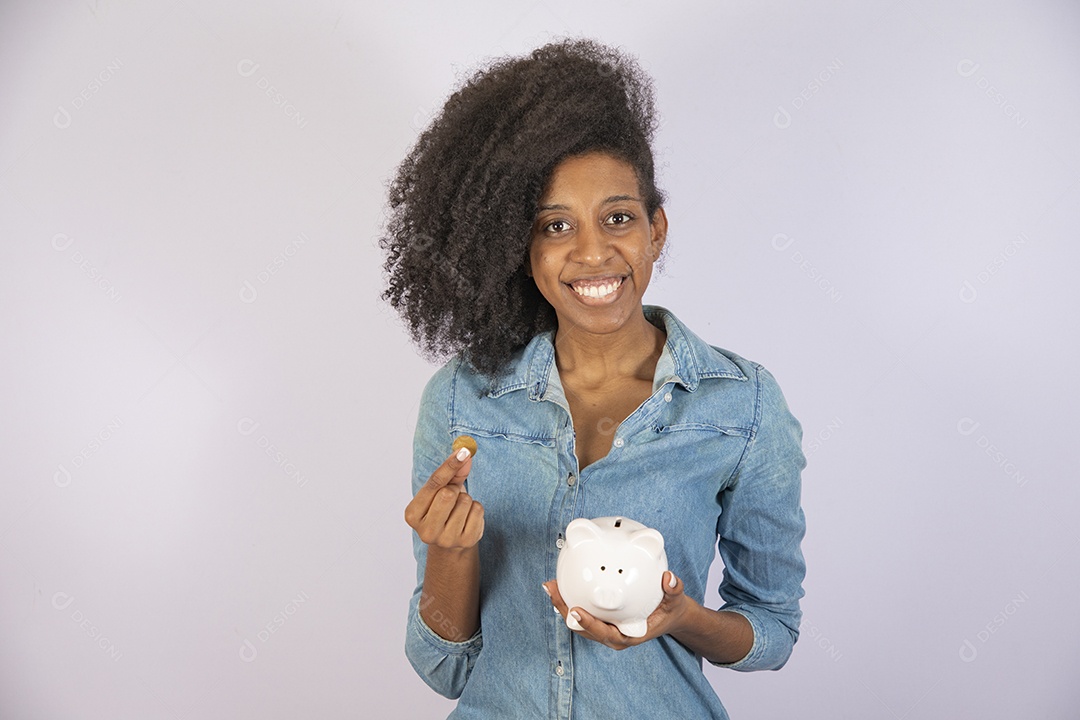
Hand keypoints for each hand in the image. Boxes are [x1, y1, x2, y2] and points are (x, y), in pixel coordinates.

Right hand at [404, 447, 483, 549]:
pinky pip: (478, 511)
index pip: (433, 484)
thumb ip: (451, 473)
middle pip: (448, 493)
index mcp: (412, 515)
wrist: (451, 542)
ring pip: (465, 501)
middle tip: (452, 496)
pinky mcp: (466, 541)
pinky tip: (467, 518)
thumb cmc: (442, 510)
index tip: (463, 452)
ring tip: (459, 509)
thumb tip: (465, 454)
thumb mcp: (440, 491)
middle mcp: (426, 531)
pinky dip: (476, 509)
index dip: (449, 466)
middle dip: (454, 489)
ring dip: (466, 499)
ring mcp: (446, 539)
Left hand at [541, 571, 693, 649]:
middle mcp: (614, 635)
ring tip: (551, 585)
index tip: (575, 612)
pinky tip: (560, 583)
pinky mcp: (600, 620)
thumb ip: (674, 590)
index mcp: (629, 634)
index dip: (589, 625)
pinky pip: (581, 612)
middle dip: (565, 611)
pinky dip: (570, 599)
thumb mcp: (676, 600)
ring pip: (578, 621)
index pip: (605, 634)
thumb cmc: (668, 610)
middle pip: (583, 628)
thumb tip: (669, 577)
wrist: (668, 615)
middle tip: (553, 591)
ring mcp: (605, 629)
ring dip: (562, 605)